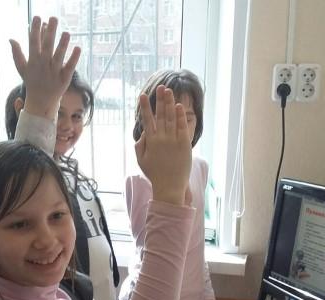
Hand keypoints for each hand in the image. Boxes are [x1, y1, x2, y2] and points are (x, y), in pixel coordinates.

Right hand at [10, 16, 80, 120]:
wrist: (41, 102)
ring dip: (63, 45)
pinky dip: (74, 58)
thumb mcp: (22, 68)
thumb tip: (11, 39)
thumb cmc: (32, 82)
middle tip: (54, 18)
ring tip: (66, 33)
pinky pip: (70, 67)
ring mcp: (54, 72)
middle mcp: (44, 65)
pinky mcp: (65, 78)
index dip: (35, 29)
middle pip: (47, 46)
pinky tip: (78, 48)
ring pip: (59, 56)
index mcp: (33, 61)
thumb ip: (17, 53)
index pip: (33, 42)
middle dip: (50, 32)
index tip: (37, 17)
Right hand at [134, 86, 191, 205]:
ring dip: (170, 103)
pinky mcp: (184, 144)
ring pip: (171, 118)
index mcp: (151, 141)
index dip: (145, 107)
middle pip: (160, 115)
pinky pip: (182, 127)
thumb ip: (141, 144)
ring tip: (169, 91)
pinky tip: (178, 106)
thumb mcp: (142, 160)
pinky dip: (180, 116)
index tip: (142, 95)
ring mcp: (173, 140)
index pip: (147, 120)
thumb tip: (144, 131)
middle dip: (160, 100)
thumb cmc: (155, 174)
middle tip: (161, 87)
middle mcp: (161, 138)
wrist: (170, 186)